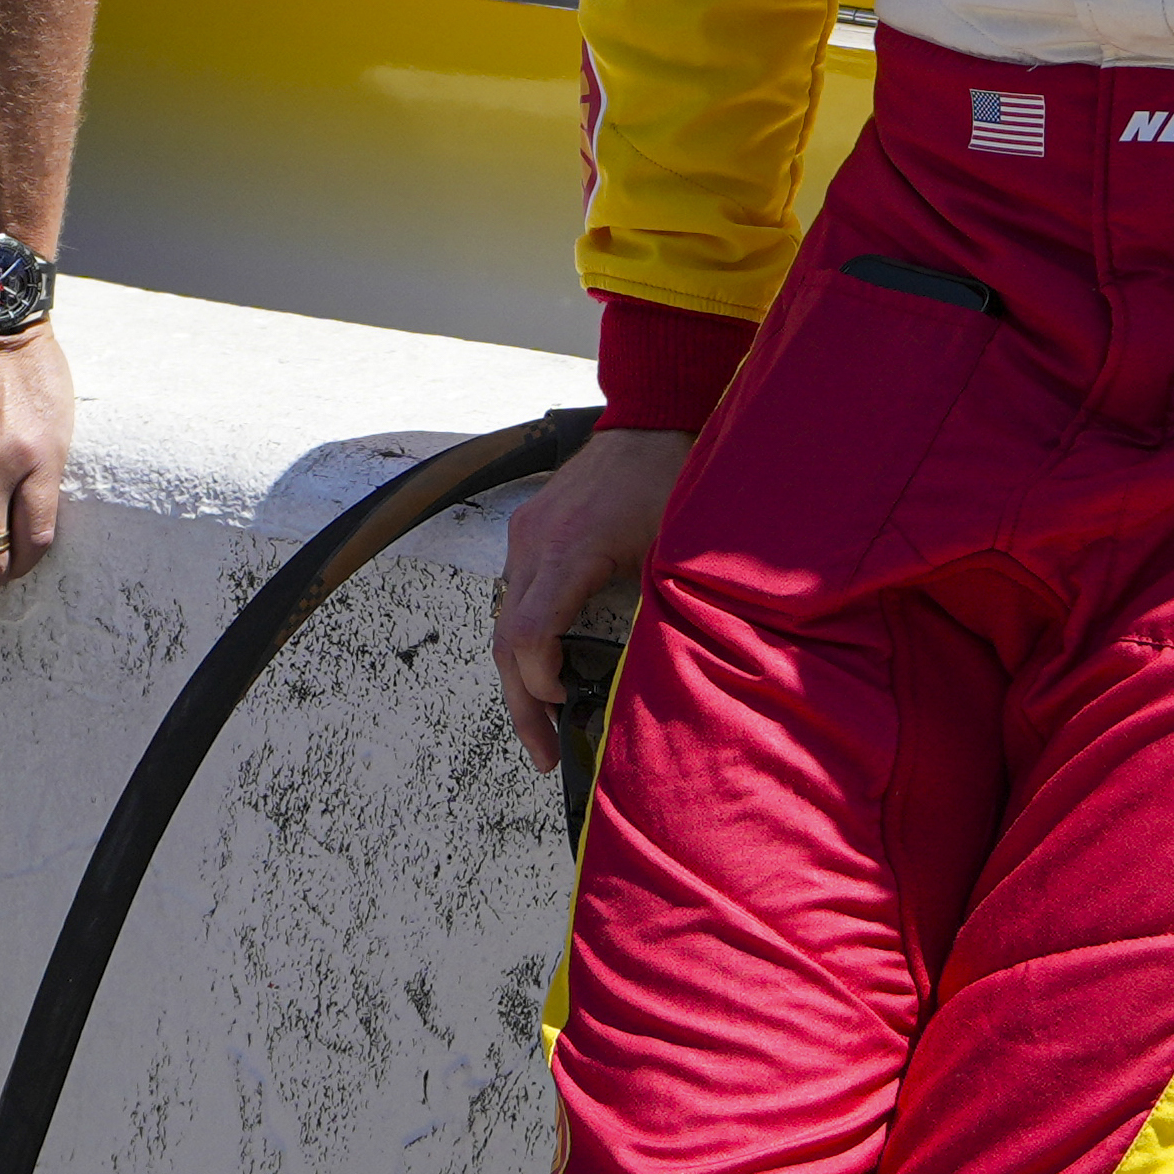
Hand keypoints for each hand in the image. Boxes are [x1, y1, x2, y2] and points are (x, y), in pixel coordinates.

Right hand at [492, 425, 687, 769]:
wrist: (651, 419)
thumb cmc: (668, 482)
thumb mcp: (668, 556)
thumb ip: (651, 614)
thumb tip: (647, 678)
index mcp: (566, 552)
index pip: (527, 636)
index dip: (541, 685)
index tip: (567, 710)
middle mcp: (533, 544)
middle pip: (505, 640)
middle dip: (523, 704)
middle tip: (547, 754)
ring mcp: (525, 535)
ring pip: (505, 621)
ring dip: (521, 675)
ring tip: (547, 722)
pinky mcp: (531, 530)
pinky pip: (516, 595)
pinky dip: (526, 639)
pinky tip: (550, 666)